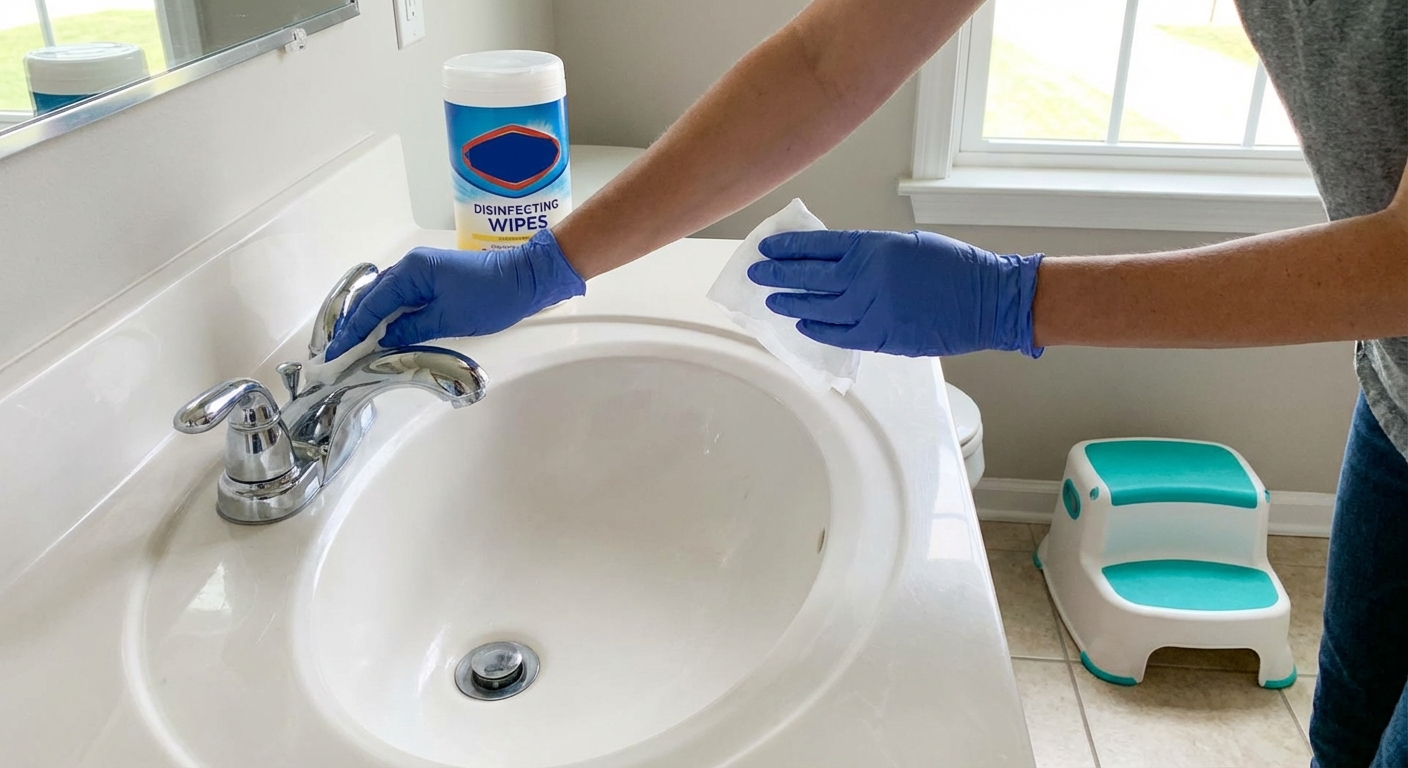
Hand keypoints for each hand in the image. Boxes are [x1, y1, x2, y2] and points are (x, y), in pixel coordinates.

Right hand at [324, 229, 585, 359]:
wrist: (526, 280)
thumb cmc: (490, 298)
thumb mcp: (448, 319)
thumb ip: (411, 330)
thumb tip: (383, 341)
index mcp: (411, 271)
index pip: (373, 305)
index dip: (353, 331)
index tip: (336, 352)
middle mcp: (411, 266)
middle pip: (374, 298)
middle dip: (356, 326)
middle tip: (338, 352)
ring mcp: (422, 271)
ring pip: (387, 298)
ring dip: (371, 321)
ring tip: (354, 346)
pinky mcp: (434, 279)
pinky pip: (403, 298)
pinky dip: (390, 316)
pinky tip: (383, 333)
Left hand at [747, 229, 1042, 357]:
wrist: (987, 299)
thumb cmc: (952, 266)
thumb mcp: (905, 245)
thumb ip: (868, 253)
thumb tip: (834, 262)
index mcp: (872, 248)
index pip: (816, 247)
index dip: (787, 248)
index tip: (766, 248)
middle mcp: (865, 278)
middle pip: (807, 278)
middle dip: (777, 275)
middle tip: (757, 274)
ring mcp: (871, 310)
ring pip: (816, 308)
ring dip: (791, 304)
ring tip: (773, 301)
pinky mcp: (881, 337)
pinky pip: (838, 335)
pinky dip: (817, 330)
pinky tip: (802, 325)